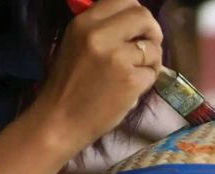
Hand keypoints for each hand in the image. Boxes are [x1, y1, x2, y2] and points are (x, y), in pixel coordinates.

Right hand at [33, 0, 162, 153]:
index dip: (136, 12)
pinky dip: (147, 81)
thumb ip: (102, 28)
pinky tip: (131, 89)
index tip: (137, 27)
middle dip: (152, 32)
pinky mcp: (131, 81)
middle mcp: (100, 35)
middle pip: (144, 16)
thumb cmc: (69, 84)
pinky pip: (153, 72)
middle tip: (147, 47)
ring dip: (152, 60)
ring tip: (135, 72)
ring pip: (154, 47)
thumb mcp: (76, 43)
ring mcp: (117, 58)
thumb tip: (134, 18)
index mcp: (84, 22)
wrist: (61, 120)